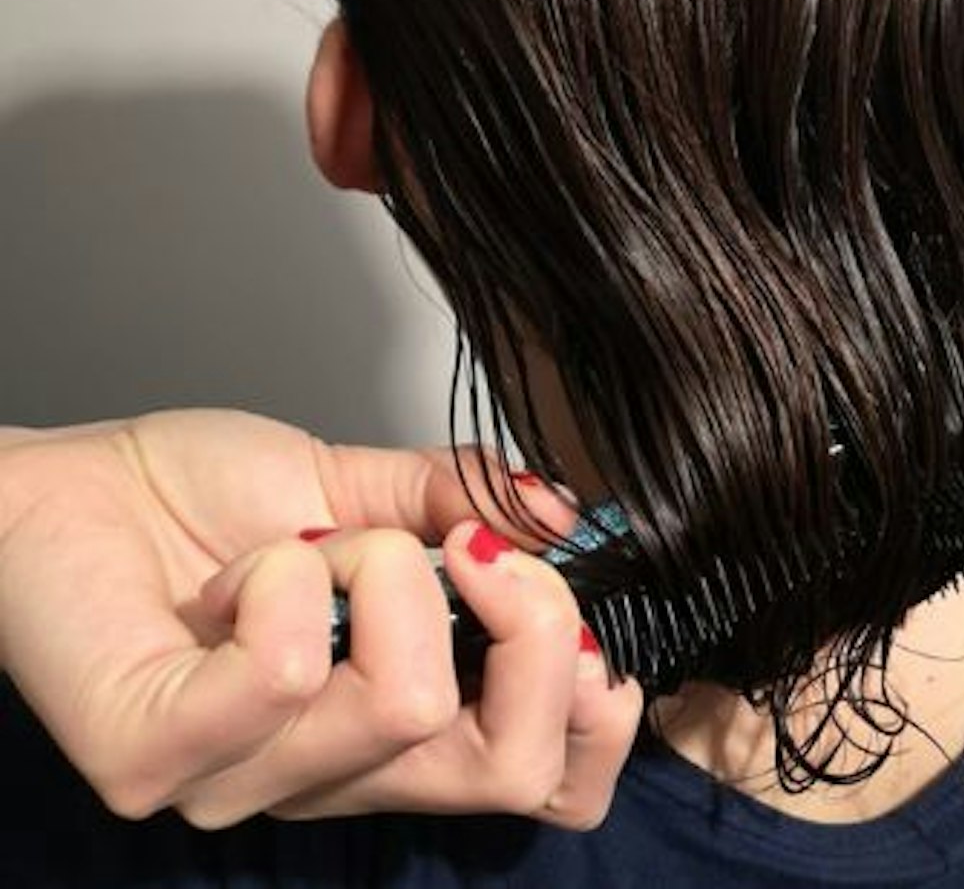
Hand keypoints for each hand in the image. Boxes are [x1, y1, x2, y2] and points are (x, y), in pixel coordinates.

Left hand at [0, 409, 642, 827]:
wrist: (57, 485)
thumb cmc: (199, 495)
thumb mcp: (361, 484)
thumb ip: (465, 499)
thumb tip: (565, 514)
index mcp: (397, 725)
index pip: (548, 784)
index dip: (598, 701)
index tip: (568, 588)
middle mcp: (331, 780)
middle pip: (509, 773)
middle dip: (534, 628)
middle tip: (479, 549)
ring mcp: (243, 787)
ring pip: (404, 702)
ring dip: (379, 568)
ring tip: (309, 542)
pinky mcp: (157, 761)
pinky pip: (285, 673)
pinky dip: (288, 578)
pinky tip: (244, 567)